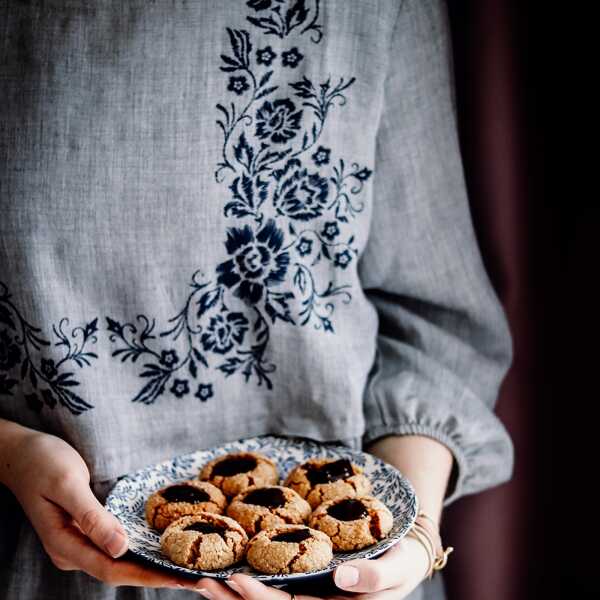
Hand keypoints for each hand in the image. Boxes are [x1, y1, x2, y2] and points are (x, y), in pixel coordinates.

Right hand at [3, 429, 198, 589]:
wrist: (21, 454)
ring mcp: (78, 543)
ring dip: (150, 568)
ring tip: (185, 570)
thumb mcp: (68, 484)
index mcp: (65, 545)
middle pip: (119, 571)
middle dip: (157, 576)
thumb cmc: (43, 463)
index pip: (112, 569)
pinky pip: (116, 548)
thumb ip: (92, 517)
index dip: (148, 576)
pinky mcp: (85, 531)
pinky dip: (139, 553)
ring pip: (119, 562)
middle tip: (196, 580)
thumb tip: (121, 547)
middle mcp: (72, 551)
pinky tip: (160, 551)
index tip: (180, 579)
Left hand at [192, 535, 429, 598]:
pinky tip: (230, 573)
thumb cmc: (401, 563)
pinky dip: (250, 583)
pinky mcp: (306, 585)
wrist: (402, 556)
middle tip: (204, 581)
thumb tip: (341, 577)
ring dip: (235, 596)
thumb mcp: (396, 568)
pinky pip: (275, 588)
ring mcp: (310, 599)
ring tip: (206, 579)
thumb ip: (374, 577)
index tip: (235, 581)